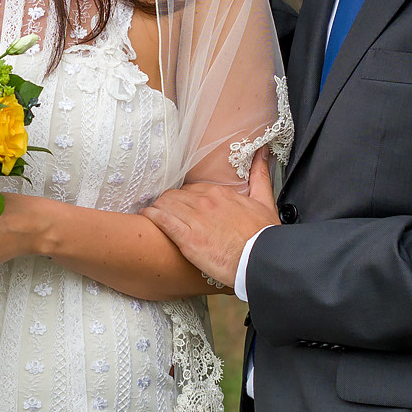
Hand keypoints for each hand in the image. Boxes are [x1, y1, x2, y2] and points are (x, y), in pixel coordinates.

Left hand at [139, 150, 277, 288]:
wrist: (261, 259)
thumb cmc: (264, 236)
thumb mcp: (265, 201)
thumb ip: (260, 175)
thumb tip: (262, 152)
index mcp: (220, 193)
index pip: (192, 189)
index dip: (184, 198)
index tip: (182, 205)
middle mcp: (205, 202)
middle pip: (175, 195)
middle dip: (168, 202)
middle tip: (163, 210)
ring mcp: (195, 219)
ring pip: (165, 204)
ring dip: (157, 207)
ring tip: (152, 213)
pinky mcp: (187, 237)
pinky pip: (162, 220)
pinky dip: (151, 216)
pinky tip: (146, 216)